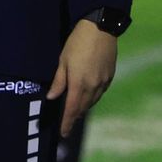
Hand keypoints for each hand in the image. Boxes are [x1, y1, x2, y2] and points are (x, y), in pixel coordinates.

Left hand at [47, 19, 117, 138]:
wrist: (101, 28)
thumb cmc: (77, 42)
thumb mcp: (63, 60)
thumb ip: (59, 81)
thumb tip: (52, 97)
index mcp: (79, 84)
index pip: (72, 109)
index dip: (67, 122)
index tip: (63, 133)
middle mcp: (93, 87)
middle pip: (83, 108)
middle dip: (74, 116)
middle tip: (67, 122)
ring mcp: (103, 82)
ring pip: (92, 102)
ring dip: (84, 108)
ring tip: (76, 111)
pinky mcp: (110, 76)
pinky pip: (100, 93)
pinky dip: (93, 98)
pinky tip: (89, 96)